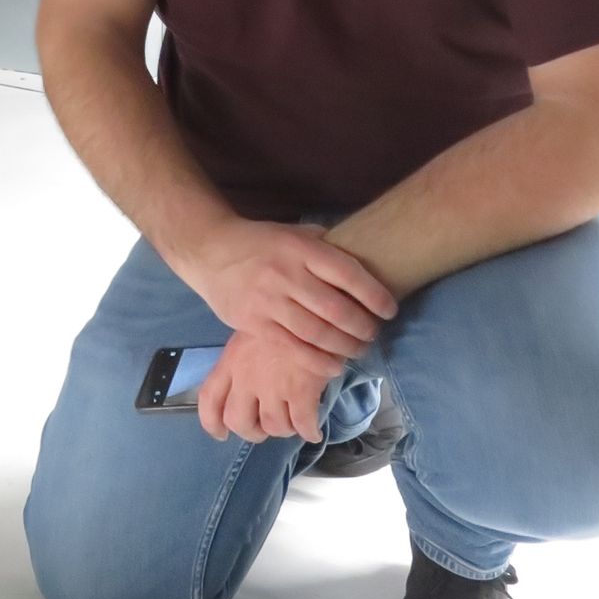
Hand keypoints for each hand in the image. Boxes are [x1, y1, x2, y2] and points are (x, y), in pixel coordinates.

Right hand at [169, 218, 397, 358]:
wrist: (209, 251)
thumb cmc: (259, 242)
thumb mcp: (292, 233)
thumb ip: (323, 245)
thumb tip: (363, 257)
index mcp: (300, 248)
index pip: (348, 274)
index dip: (375, 295)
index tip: (389, 309)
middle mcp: (285, 274)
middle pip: (337, 309)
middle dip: (364, 327)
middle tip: (374, 333)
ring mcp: (268, 300)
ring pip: (317, 333)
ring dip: (345, 347)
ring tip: (359, 350)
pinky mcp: (254, 323)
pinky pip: (293, 348)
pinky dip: (319, 361)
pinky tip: (334, 365)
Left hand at [197, 328, 336, 444]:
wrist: (313, 306)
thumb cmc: (284, 315)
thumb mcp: (253, 330)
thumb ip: (245, 357)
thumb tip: (247, 385)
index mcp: (231, 360)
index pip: (209, 399)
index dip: (212, 422)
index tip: (221, 434)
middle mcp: (246, 376)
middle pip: (238, 421)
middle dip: (253, 432)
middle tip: (266, 427)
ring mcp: (273, 386)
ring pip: (273, 427)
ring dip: (284, 429)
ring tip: (293, 420)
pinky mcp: (301, 391)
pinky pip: (302, 426)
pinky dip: (310, 432)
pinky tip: (314, 429)